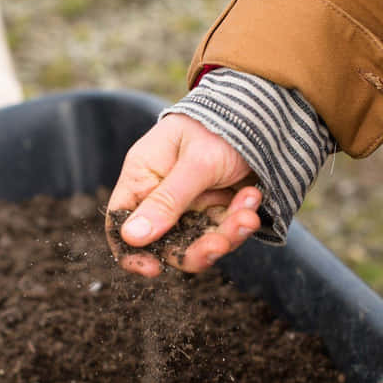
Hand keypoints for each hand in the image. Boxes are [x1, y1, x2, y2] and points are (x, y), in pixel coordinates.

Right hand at [106, 114, 262, 276]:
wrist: (262, 112)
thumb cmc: (219, 126)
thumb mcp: (195, 163)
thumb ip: (167, 200)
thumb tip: (131, 238)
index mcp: (143, 175)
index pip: (121, 221)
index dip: (131, 251)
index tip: (153, 270)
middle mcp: (162, 193)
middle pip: (166, 241)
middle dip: (196, 248)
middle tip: (221, 244)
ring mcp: (191, 203)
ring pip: (200, 240)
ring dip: (227, 233)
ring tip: (248, 215)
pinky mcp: (218, 207)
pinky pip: (224, 230)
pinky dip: (241, 219)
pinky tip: (253, 197)